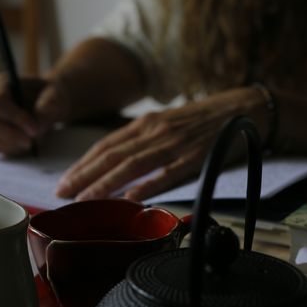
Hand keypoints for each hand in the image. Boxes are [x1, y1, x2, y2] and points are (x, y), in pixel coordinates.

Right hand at [0, 73, 70, 154]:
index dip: (14, 118)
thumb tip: (38, 123)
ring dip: (11, 144)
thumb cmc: (49, 97)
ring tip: (31, 141)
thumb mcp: (56, 96)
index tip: (34, 129)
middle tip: (30, 142)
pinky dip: (8, 149)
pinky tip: (23, 144)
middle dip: (9, 134)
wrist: (48, 106)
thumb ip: (49, 105)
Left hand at [55, 87, 268, 201]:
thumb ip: (143, 143)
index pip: (105, 146)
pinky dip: (148, 185)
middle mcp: (155, 131)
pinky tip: (132, 197)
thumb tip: (118, 168)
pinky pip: (168, 173)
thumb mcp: (166, 124)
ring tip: (86, 199)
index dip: (82, 165)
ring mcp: (174, 143)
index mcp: (145, 123)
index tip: (65, 182)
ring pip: (133, 165)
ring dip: (106, 183)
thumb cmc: (202, 120)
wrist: (244, 108)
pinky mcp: (195, 156)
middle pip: (112, 156)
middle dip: (84, 176)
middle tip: (63, 194)